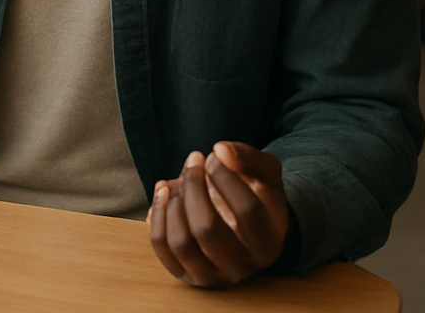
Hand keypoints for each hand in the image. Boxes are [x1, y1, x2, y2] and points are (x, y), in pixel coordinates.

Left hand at [148, 141, 290, 286]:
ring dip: (173, 202)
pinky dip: (157, 213)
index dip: (226, 177)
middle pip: (208, 228)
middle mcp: (241, 268)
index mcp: (267, 245)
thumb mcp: (265, 174)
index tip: (215, 152)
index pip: (246, 211)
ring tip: (179, 178)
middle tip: (194, 159)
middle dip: (194, 186)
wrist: (243, 227)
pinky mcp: (185, 274)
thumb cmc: (256, 196)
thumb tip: (220, 150)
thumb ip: (249, 158)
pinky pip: (162, 246)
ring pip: (182, 241)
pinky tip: (164, 189)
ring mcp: (211, 275)